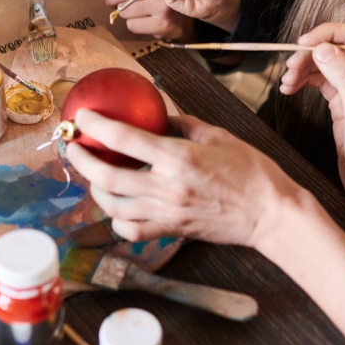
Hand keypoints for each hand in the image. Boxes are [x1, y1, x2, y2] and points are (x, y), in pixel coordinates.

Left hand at [64, 110, 305, 248]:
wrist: (270, 215)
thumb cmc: (252, 173)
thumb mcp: (218, 136)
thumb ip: (183, 124)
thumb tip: (158, 112)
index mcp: (179, 158)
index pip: (124, 138)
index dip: (97, 125)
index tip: (84, 117)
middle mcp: (167, 187)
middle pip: (107, 176)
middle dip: (83, 160)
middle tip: (75, 147)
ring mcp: (167, 213)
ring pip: (113, 206)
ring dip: (96, 189)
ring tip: (94, 175)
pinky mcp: (171, 231)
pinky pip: (131, 230)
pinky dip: (117, 219)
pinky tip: (119, 207)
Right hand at [282, 24, 344, 214]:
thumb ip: (344, 80)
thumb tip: (323, 49)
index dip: (330, 34)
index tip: (304, 44)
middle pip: (339, 48)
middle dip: (312, 53)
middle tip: (289, 67)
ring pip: (328, 64)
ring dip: (305, 68)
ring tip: (286, 82)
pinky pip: (323, 82)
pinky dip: (305, 81)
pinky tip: (291, 89)